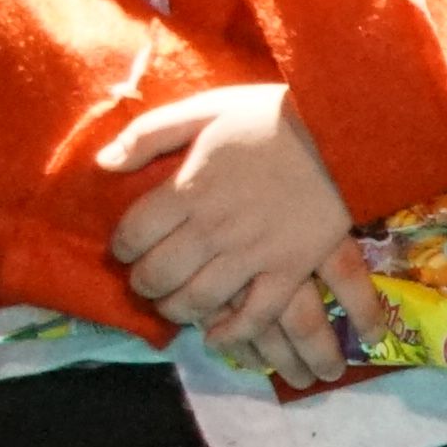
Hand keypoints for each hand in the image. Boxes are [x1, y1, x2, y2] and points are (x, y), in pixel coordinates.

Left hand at [98, 83, 378, 385]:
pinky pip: (255, 314)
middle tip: (145, 282)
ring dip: (176, 310)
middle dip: (143, 284)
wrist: (343, 132)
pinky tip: (217, 336)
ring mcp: (253, 253)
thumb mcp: (204, 110)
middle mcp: (214, 227)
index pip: (134, 232)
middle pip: (159, 272)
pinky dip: (231, 332)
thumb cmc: (271, 118)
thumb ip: (149, 134)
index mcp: (189, 188)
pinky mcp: (290, 269)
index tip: (124, 250)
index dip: (121, 247)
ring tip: (173, 306)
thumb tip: (103, 163)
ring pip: (198, 299)